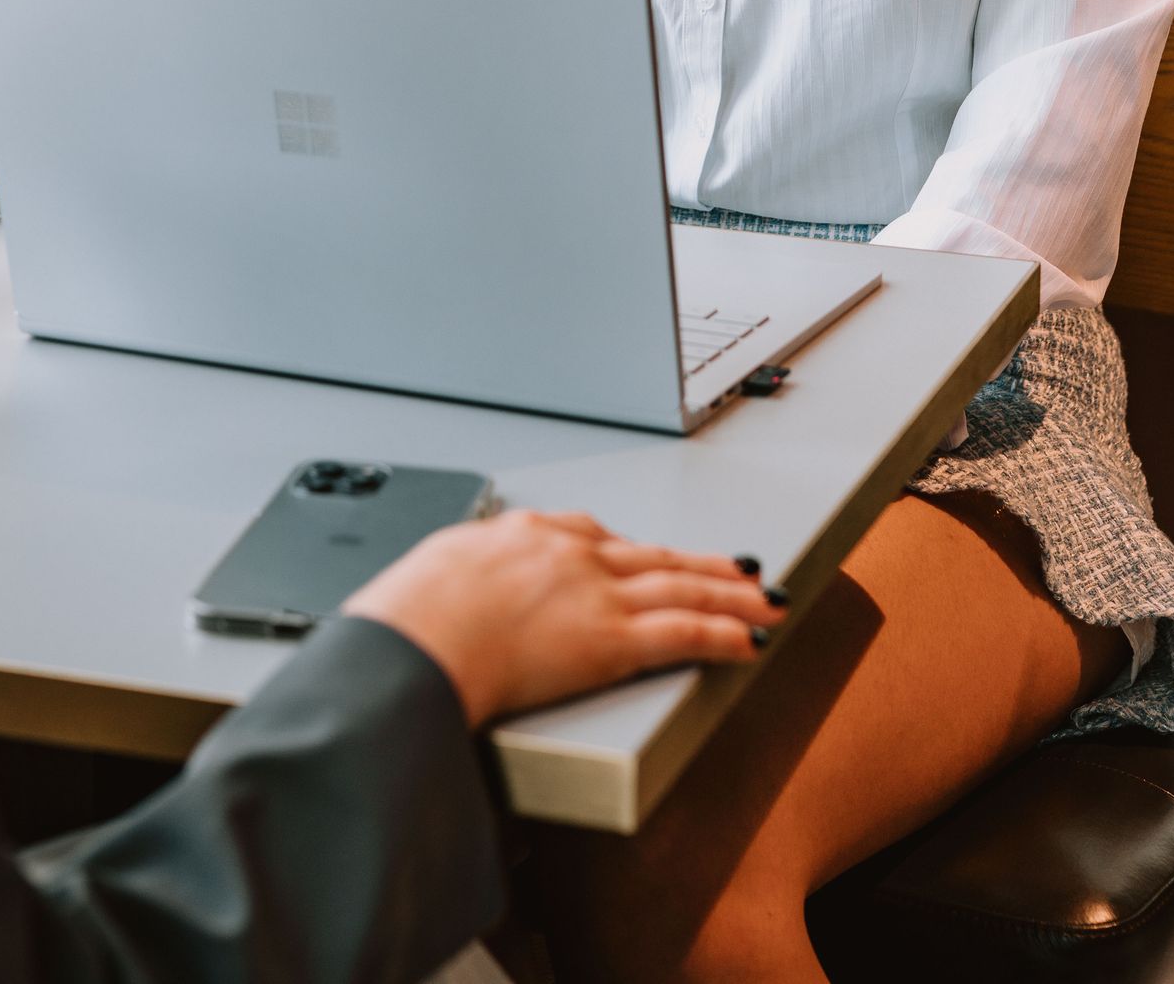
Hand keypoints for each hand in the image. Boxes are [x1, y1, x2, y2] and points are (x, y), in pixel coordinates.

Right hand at [344, 510, 782, 727]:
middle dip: (704, 564)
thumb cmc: (408, 616)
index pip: (596, 536)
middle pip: (654, 556)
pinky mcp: (612, 639)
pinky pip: (682, 634)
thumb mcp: (433, 573)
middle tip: (743, 569)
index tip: (658, 555)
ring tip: (765, 598)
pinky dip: (722, 634)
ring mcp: (596, 593)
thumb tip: (449, 590)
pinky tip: (749, 639)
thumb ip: (462, 576)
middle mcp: (571, 554)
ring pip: (681, 586)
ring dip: (730, 594)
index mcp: (526, 534)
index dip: (637, 549)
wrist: (416, 638)